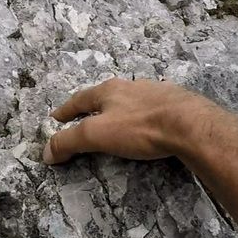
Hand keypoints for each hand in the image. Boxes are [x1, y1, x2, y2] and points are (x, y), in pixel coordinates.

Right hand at [42, 78, 220, 163]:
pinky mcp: (177, 103)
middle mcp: (130, 86)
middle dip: (94, 107)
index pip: (79, 100)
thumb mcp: (97, 135)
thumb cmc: (140, 128)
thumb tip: (46, 151)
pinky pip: (154, 108)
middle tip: (85, 118)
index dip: (65, 110)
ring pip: (131, 99)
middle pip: (105, 96)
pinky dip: (145, 115)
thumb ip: (70, 141)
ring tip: (118, 121)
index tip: (55, 118)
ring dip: (121, 109)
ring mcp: (155, 93)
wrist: (191, 125)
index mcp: (108, 91)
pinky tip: (149, 123)